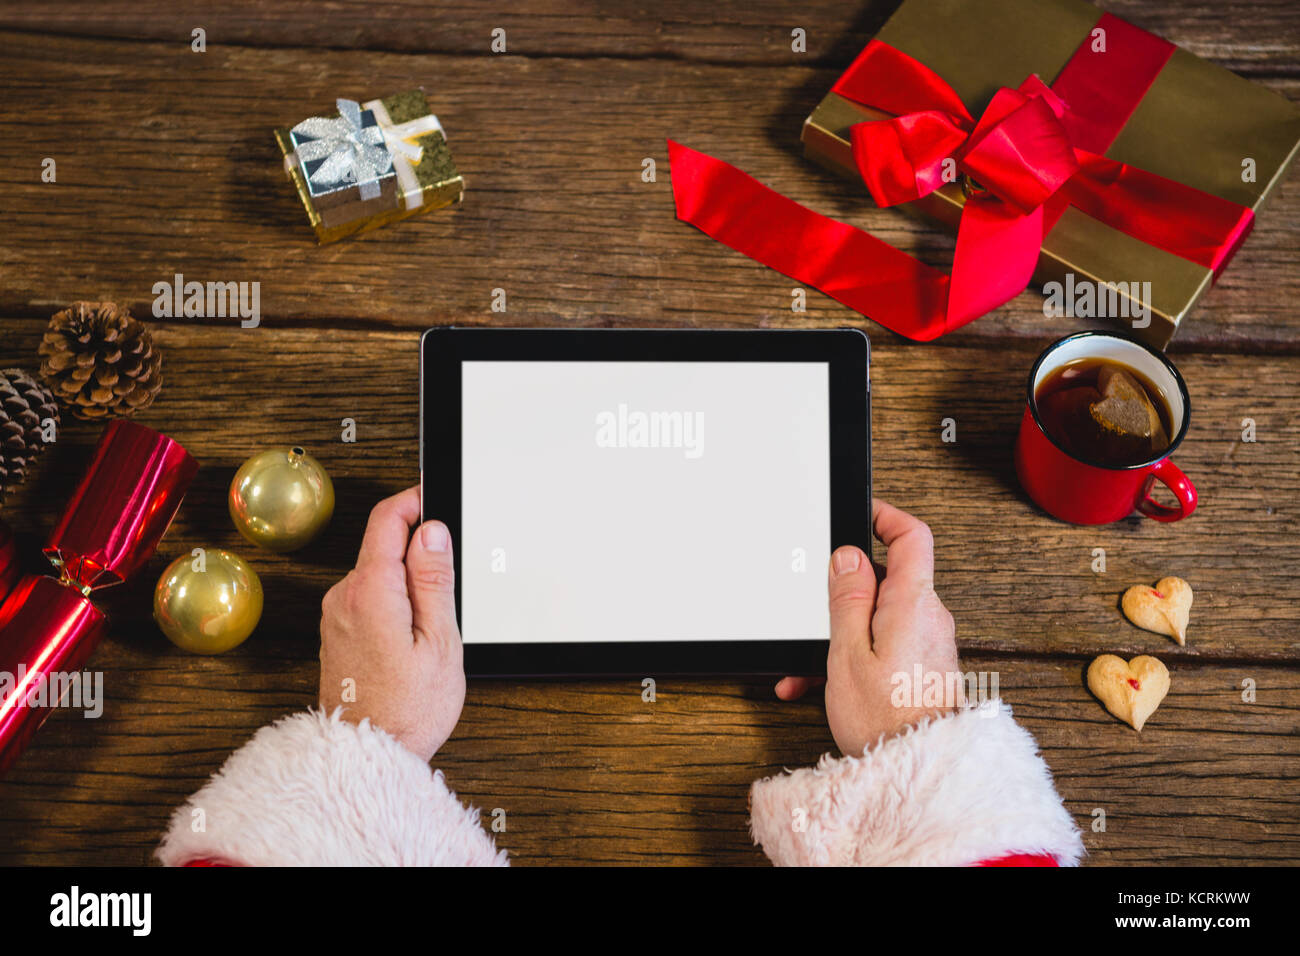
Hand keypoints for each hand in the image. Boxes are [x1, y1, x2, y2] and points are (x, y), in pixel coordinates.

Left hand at [319, 486, 465, 761]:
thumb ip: (434, 579)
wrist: (366, 758)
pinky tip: (410, 640)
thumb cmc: (407, 710)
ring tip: (431, 630)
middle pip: (382, 545)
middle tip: (449, 587)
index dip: (415, 501)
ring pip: (377, 573)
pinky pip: (368, 597)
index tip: (438, 502)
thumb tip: (432, 531)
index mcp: (370, 591)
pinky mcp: (336, 632)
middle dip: (418, 551)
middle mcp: (343, 596)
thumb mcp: (440, 640)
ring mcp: (335, 615)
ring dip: (407, 583)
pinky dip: (393, 602)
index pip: (387, 518)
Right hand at [776, 499, 960, 755]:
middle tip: (814, 612)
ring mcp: (928, 644)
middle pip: (885, 580)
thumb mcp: (848, 653)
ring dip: (839, 635)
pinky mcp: (922, 667)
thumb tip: (848, 556)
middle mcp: (929, 619)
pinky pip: (884, 646)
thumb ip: (848, 599)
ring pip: (877, 619)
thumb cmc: (888, 720)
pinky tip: (821, 683)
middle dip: (842, 595)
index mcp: (913, 603)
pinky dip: (852, 657)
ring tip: (809, 665)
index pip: (912, 536)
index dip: (885, 516)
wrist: (920, 772)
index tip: (859, 513)